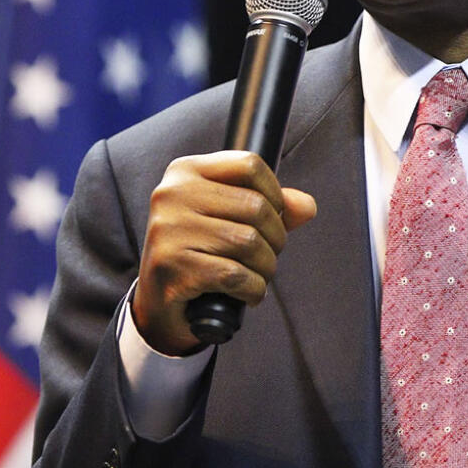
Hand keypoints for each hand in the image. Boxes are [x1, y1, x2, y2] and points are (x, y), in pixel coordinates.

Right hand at [131, 150, 317, 354]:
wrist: (160, 303)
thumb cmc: (201, 253)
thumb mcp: (232, 219)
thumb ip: (272, 206)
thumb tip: (307, 206)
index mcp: (185, 171)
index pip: (250, 164)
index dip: (275, 192)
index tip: (275, 216)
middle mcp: (171, 194)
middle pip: (255, 206)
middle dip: (275, 237)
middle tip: (268, 255)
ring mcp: (168, 230)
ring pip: (249, 242)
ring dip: (266, 267)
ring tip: (259, 275)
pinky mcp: (172, 266)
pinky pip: (235, 275)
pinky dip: (253, 289)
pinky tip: (248, 294)